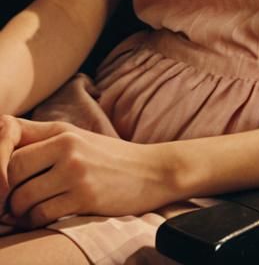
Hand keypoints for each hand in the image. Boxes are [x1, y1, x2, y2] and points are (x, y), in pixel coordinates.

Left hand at [0, 116, 175, 227]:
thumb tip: (0, 134)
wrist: (151, 171)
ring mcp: (76, 173)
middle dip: (7, 194)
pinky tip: (48, 215)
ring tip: (32, 209)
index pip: (10, 149)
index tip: (6, 184)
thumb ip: (37, 136)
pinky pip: (41, 216)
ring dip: (21, 212)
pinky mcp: (84, 198)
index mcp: (63, 132)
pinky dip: (37, 221)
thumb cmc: (107, 157)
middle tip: (16, 201)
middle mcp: (68, 148)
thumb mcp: (75, 137)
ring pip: (22, 200)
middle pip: (11, 175)